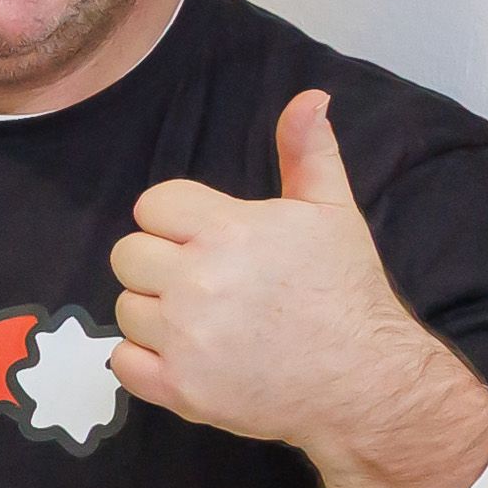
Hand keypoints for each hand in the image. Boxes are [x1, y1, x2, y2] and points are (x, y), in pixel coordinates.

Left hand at [111, 93, 487, 487]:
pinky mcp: (180, 389)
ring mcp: (185, 338)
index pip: (153, 205)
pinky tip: (187, 354)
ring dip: (155, 312)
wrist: (366, 381)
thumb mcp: (333, 212)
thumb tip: (308, 98)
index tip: (207, 239)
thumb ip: (308, 152)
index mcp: (227, 231)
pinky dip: (144, 360)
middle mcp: (198, 281)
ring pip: (125, 307)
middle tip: (204, 281)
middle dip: (160, 263)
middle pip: (128, 254)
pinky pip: (121, 361)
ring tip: (204, 319)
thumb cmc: (347, 292)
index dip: (177, 220)